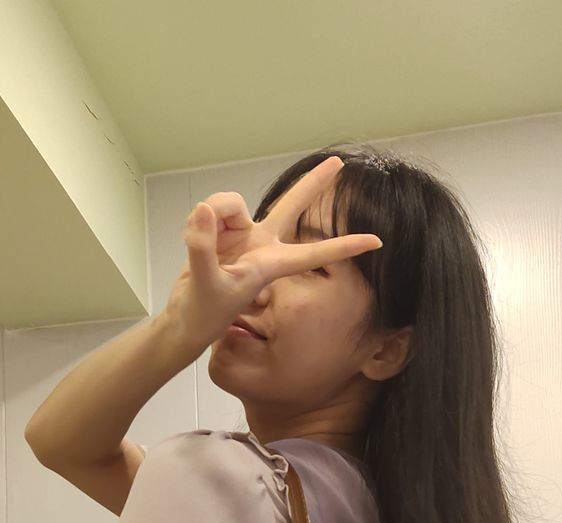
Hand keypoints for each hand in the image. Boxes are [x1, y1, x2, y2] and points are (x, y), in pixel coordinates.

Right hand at [159, 155, 383, 353]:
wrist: (184, 319)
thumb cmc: (202, 314)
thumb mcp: (205, 285)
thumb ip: (203, 248)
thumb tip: (204, 210)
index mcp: (271, 264)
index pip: (315, 253)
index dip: (345, 246)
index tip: (377, 241)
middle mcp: (261, 244)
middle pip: (292, 206)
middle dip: (313, 184)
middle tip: (339, 163)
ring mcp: (241, 235)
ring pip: (228, 202)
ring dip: (211, 214)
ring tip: (198, 243)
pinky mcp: (220, 231)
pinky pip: (209, 209)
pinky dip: (196, 221)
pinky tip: (192, 237)